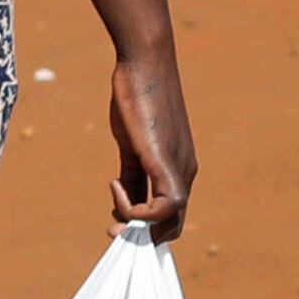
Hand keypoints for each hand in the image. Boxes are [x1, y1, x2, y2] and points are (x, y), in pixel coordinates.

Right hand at [107, 41, 195, 239]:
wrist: (145, 63)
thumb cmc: (138, 97)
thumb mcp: (133, 143)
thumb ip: (132, 171)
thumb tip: (123, 194)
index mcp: (180, 167)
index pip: (170, 212)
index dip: (145, 224)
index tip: (116, 217)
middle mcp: (186, 171)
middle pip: (174, 224)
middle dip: (142, 235)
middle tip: (112, 230)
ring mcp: (179, 167)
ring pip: (171, 221)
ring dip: (137, 226)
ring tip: (114, 211)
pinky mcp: (166, 161)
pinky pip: (163, 206)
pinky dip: (136, 210)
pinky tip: (114, 185)